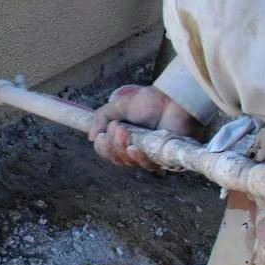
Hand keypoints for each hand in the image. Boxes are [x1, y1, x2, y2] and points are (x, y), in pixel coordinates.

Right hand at [87, 84, 204, 170]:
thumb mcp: (119, 106)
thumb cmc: (150, 101)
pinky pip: (148, 165)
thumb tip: (91, 137)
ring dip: (122, 149)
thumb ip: (102, 117)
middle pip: (117, 159)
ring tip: (123, 131)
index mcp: (124, 138)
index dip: (103, 147)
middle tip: (116, 127)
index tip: (103, 134)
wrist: (173, 99)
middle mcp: (136, 149)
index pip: (107, 152)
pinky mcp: (165, 159)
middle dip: (112, 145)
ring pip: (130, 163)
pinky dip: (138, 158)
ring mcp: (150, 155)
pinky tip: (134, 149)